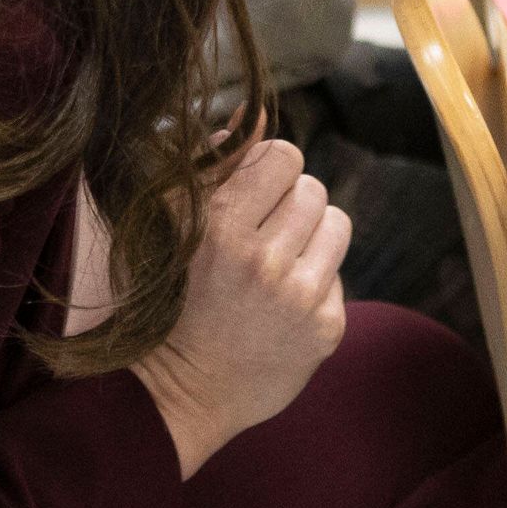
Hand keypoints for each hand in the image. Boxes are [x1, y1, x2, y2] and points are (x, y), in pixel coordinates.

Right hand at [128, 138, 347, 478]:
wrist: (175, 394)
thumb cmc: (167, 299)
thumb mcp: (170, 226)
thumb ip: (211, 166)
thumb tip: (254, 114)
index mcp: (219, 226)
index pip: (283, 154)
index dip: (268, 169)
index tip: (251, 193)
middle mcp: (264, 260)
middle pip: (312, 187)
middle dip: (288, 203)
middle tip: (259, 236)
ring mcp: (299, 297)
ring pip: (335, 222)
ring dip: (309, 235)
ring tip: (275, 264)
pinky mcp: (326, 328)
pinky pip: (339, 272)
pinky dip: (315, 280)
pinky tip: (280, 304)